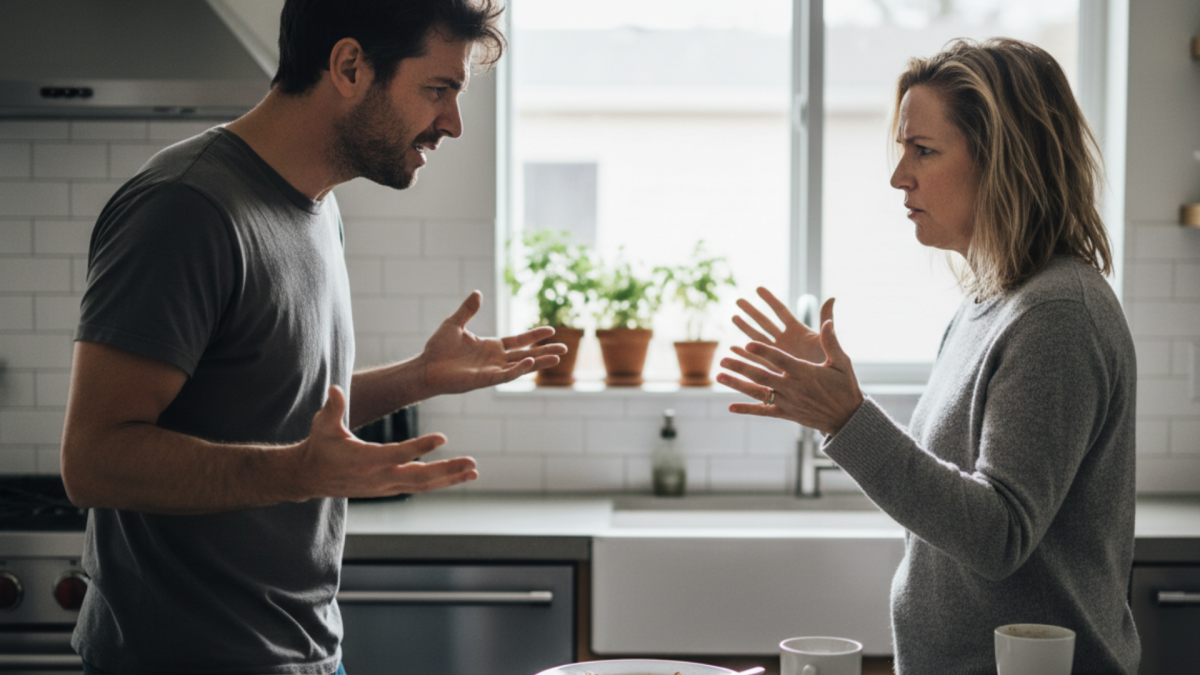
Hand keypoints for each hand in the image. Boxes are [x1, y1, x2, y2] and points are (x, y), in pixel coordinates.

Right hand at [297, 386, 477, 498]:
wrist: (311, 477)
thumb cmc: (320, 446)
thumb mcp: (322, 425)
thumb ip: (332, 408)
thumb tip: (336, 387)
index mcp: (364, 460)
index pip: (397, 453)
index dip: (420, 447)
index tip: (443, 438)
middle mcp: (379, 477)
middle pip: (418, 477)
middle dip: (446, 470)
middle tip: (471, 462)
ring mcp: (386, 486)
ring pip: (423, 485)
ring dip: (450, 478)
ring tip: (473, 470)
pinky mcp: (389, 488)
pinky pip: (419, 487)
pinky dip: (440, 482)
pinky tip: (459, 475)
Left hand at [420, 291, 567, 394]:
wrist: (425, 367)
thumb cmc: (438, 348)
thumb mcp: (454, 323)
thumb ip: (468, 310)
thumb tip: (478, 292)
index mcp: (491, 346)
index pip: (519, 340)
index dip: (534, 335)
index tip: (551, 330)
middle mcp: (495, 359)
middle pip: (526, 355)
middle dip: (545, 352)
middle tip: (565, 349)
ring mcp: (491, 370)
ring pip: (521, 366)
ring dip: (538, 362)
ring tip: (557, 358)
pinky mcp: (484, 380)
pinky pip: (505, 375)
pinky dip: (518, 369)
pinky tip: (530, 361)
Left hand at [717, 307, 863, 435]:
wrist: (848, 418)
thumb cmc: (845, 387)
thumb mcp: (842, 362)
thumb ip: (831, 342)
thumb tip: (828, 321)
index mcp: (805, 372)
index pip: (780, 360)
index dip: (763, 352)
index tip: (747, 343)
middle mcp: (793, 388)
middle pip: (762, 376)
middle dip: (742, 367)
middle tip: (723, 359)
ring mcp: (788, 402)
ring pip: (759, 393)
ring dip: (737, 384)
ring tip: (720, 376)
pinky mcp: (787, 414)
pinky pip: (764, 412)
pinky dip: (747, 410)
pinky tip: (730, 407)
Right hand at [733, 288, 834, 371]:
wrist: (829, 391)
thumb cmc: (832, 366)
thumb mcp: (828, 341)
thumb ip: (826, 319)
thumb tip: (832, 297)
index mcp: (799, 331)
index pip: (781, 312)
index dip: (770, 300)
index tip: (758, 289)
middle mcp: (786, 341)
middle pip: (765, 322)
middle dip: (752, 311)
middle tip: (739, 300)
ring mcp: (779, 354)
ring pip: (758, 338)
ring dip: (745, 328)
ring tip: (733, 317)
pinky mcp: (774, 368)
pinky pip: (756, 359)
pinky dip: (744, 354)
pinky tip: (733, 348)